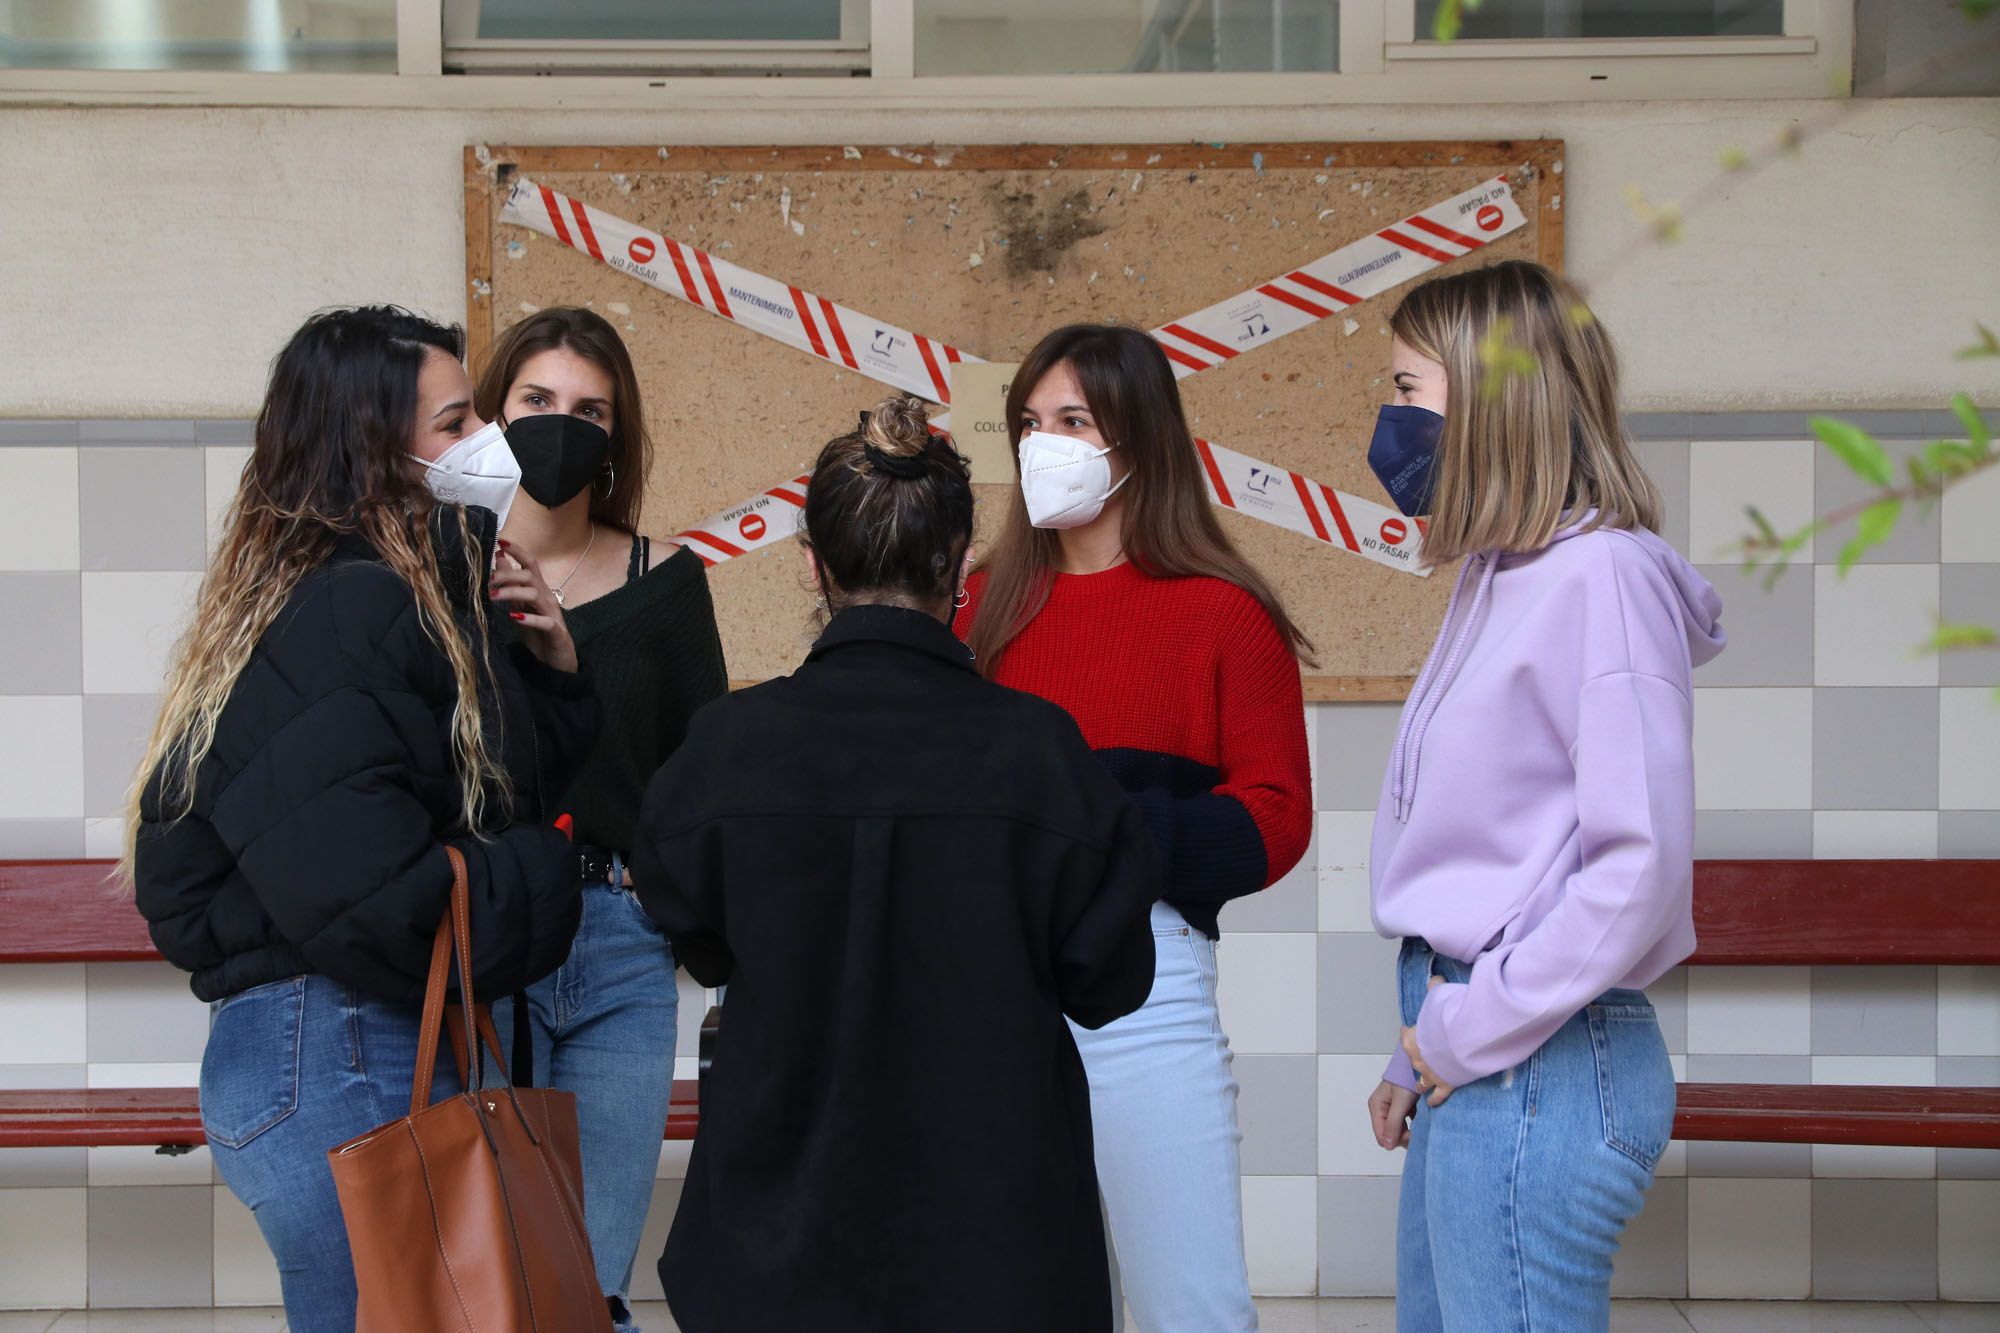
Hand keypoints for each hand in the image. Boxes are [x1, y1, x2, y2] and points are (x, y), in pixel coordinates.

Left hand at [490, 539, 577, 673]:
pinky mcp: (556, 633)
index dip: (518, 551)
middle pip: (530, 576)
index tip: (500, 542)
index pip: (531, 564)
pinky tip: (515, 617)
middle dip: (508, 574)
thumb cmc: (537, 633)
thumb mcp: (521, 606)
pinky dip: (530, 618)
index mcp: (539, 590)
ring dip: (512, 592)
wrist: (555, 662)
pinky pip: (545, 621)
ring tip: (493, 597)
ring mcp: (553, 615)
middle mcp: (547, 599)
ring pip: (535, 594)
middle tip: (488, 581)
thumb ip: (512, 584)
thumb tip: (499, 559)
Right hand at [1368, 1080, 1418, 1149]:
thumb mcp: (1400, 1102)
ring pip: (1399, 1130)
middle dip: (1404, 1136)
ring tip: (1422, 1125)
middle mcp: (1382, 1109)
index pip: (1381, 1135)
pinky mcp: (1404, 1107)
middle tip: (1419, 1131)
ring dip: (1410, 1131)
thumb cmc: (1407, 1079)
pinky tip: (1423, 1119)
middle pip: (1390, 1134)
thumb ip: (1393, 1124)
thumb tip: (1387, 1146)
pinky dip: (1415, 1124)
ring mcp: (1393, 1109)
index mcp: (1376, 1106)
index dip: (1395, 1140)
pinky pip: (1407, 1123)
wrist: (1421, 1063)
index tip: (1411, 1136)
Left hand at [1403, 975, 1456, 1107]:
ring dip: (1423, 1080)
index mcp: (1411, 1038)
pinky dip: (1435, 1098)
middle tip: (1426, 1056)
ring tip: (1425, 1080)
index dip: (1410, 1034)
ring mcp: (1430, 1074)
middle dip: (1418, 1058)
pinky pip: (1436, 1096)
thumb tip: (1435, 979)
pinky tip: (1433, 1100)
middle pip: (1412, 1060)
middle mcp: (1417, 1058)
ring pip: (1420, 1081)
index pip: (1405, 1036)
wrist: (1465, 1038)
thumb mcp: (1440, 995)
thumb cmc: (1450, 1017)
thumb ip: (1435, 989)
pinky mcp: (1445, 1086)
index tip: (1415, 1033)